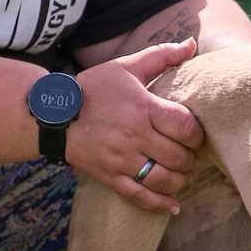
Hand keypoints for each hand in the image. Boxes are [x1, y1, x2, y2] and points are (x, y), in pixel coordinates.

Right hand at [68, 39, 203, 214]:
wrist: (53, 114)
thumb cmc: (94, 88)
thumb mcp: (126, 66)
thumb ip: (162, 55)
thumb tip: (192, 44)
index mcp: (142, 107)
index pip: (184, 126)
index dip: (197, 133)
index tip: (194, 133)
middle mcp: (134, 136)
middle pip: (178, 156)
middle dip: (189, 157)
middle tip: (188, 153)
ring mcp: (121, 159)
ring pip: (163, 179)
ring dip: (180, 180)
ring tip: (182, 173)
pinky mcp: (109, 176)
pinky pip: (139, 196)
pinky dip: (160, 204)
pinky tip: (173, 205)